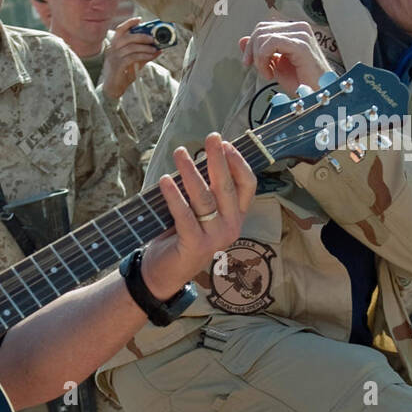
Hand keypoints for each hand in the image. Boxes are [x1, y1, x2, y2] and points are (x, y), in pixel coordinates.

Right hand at [101, 18, 160, 98]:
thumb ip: (143, 54)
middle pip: (126, 37)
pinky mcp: (117, 66)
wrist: (113, 89)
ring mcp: (114, 58)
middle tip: (153, 38)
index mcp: (114, 45)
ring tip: (155, 49)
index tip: (140, 20)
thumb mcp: (134, 62)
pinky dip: (143, 55)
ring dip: (145, 47)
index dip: (129, 23)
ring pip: (131, 47)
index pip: (120, 30)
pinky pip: (132, 57)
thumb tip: (158, 49)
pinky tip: (151, 56)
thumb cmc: (122, 74)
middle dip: (141, 36)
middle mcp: (112, 50)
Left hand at [142, 135, 255, 298]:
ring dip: (191, 172)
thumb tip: (197, 156)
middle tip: (211, 137)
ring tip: (180, 152)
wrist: (164, 274)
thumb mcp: (198, 212)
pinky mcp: (195, 245)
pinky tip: (164, 180)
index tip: (225, 143)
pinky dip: (174, 196)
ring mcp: (215, 237)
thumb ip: (203, 191)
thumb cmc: (180, 237)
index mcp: (235, 216)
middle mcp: (231, 226)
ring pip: (204, 198)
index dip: (238, 163)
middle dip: (218, 159)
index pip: (247, 185)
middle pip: (226, 186)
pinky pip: (184, 215)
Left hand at [239, 20, 332, 95]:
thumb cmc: (300, 82)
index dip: (251, 45)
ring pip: (263, 36)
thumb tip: (242, 40)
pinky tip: (270, 74)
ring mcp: (301, 34)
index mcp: (293, 30)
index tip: (248, 64)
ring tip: (267, 73)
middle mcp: (299, 28)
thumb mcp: (273, 64)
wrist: (316, 94)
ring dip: (259, 58)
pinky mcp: (301, 44)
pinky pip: (271, 43)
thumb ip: (259, 51)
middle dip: (252, 51)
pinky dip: (264, 60)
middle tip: (258, 69)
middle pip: (261, 29)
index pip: (263, 27)